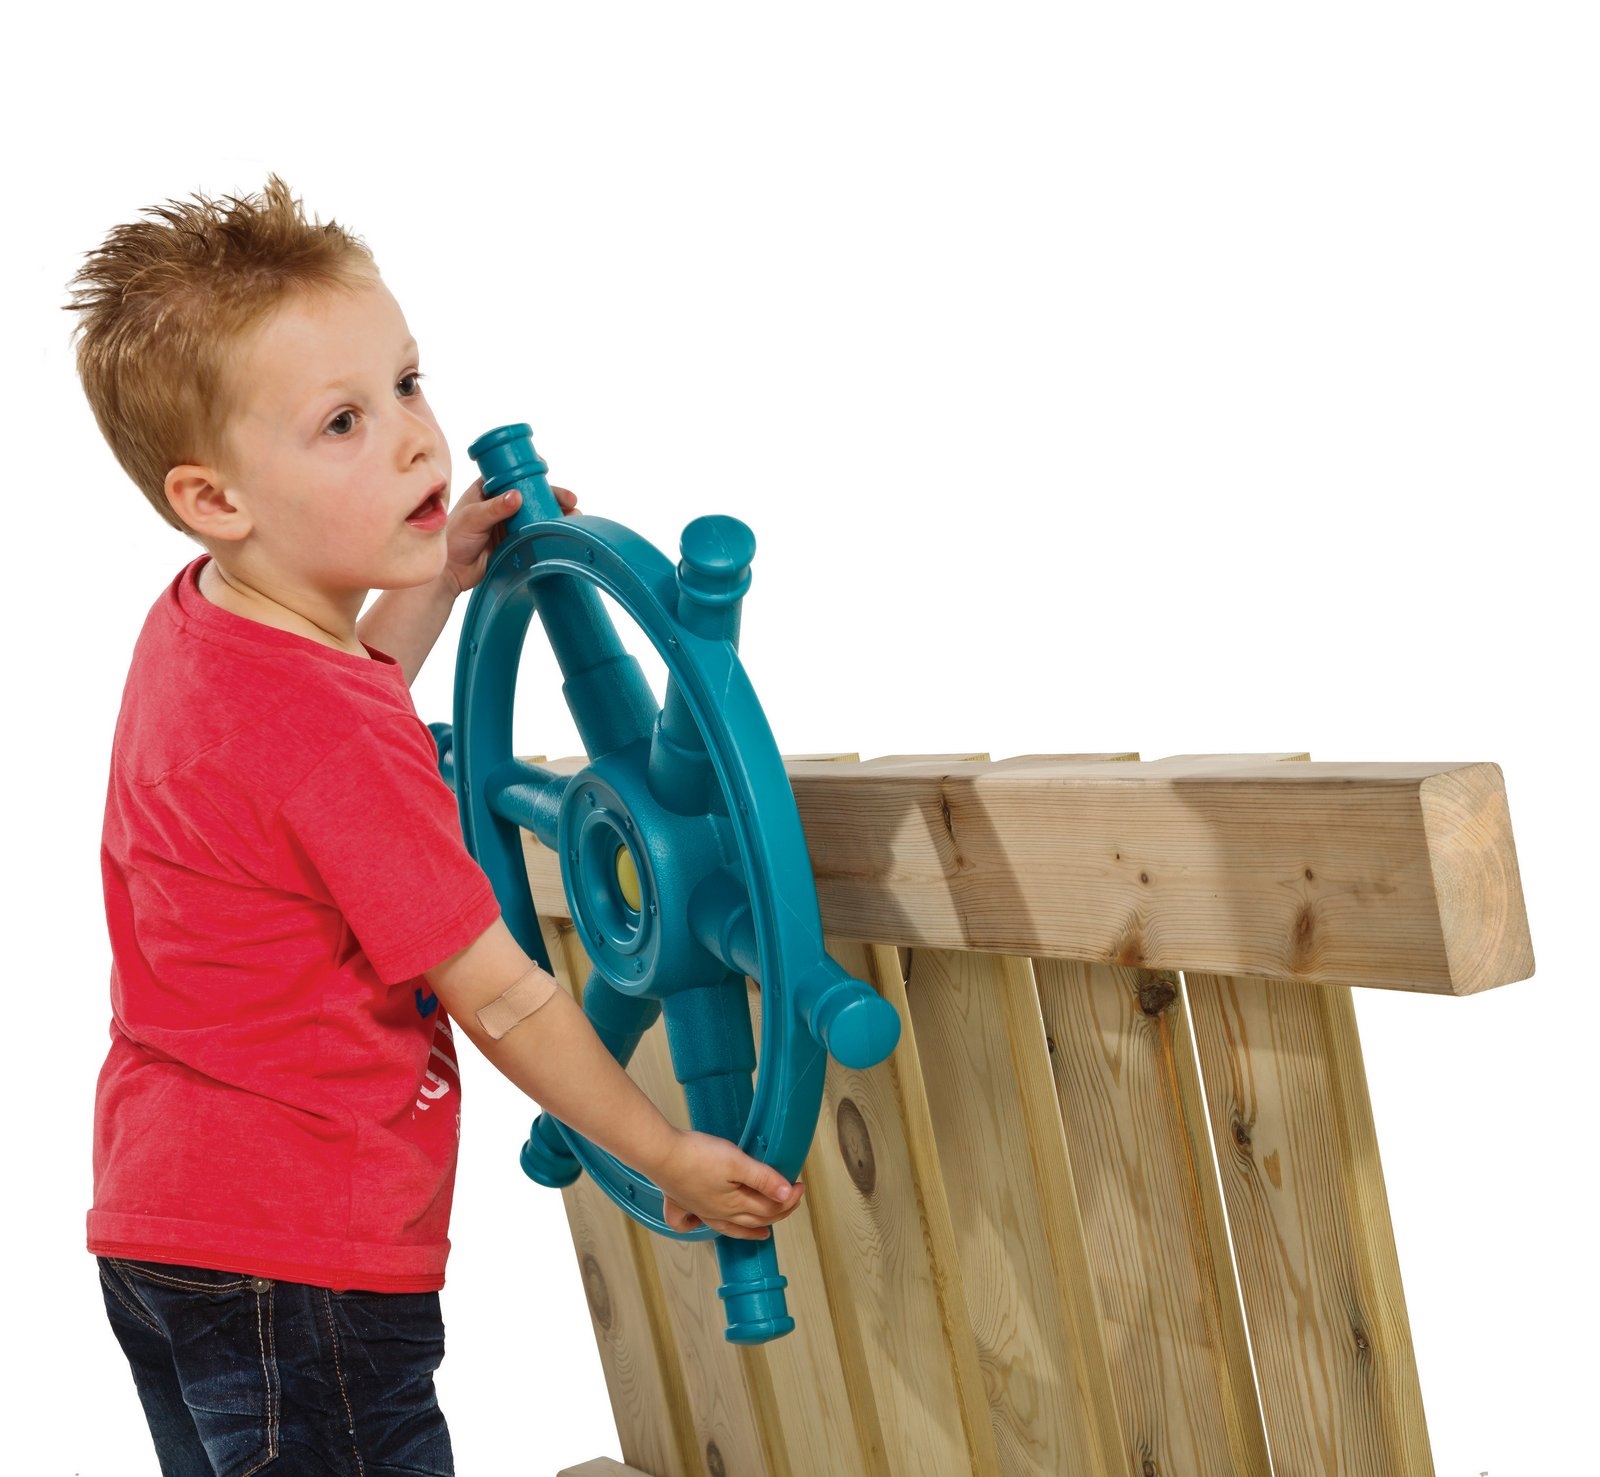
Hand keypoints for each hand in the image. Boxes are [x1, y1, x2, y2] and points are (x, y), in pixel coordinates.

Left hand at [443, 477, 578, 595]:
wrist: (451, 572)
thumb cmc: (453, 539)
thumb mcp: (472, 519)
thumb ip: (494, 508)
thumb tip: (517, 496)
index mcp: (488, 489)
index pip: (513, 473)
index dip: (532, 470)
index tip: (546, 471)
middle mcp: (501, 502)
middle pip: (533, 493)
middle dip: (553, 495)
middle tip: (569, 500)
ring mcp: (511, 522)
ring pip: (538, 512)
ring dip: (556, 513)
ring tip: (573, 516)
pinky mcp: (517, 540)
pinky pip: (537, 532)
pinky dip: (551, 530)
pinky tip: (563, 531)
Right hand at [656, 1130, 804, 1240]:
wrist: (661, 1154)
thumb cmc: (696, 1156)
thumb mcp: (738, 1162)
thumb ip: (763, 1179)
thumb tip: (786, 1194)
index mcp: (735, 1204)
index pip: (770, 1207)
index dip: (789, 1198)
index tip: (800, 1187)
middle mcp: (720, 1213)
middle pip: (756, 1218)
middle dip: (778, 1212)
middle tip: (792, 1201)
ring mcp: (702, 1210)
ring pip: (733, 1226)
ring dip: (751, 1229)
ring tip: (762, 1232)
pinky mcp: (686, 1202)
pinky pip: (700, 1223)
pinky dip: (705, 1227)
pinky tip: (701, 1225)